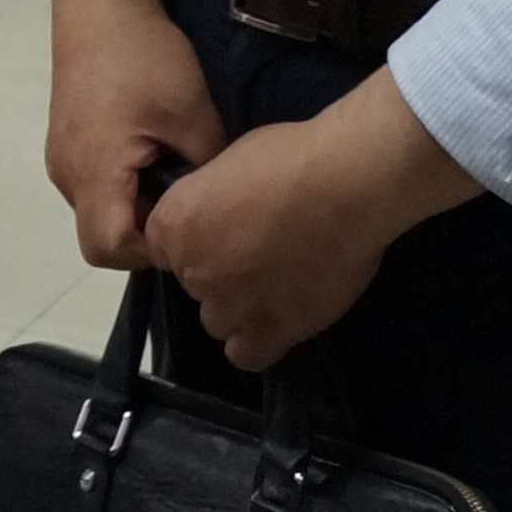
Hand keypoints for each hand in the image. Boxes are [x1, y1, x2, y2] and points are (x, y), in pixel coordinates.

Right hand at [44, 0, 219, 271]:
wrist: (101, 5)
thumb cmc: (148, 59)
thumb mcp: (195, 115)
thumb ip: (207, 172)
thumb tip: (221, 209)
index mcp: (93, 170)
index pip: (108, 248)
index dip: (150, 252)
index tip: (187, 226)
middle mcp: (66, 173)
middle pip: (101, 236)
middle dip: (145, 233)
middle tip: (188, 204)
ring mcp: (61, 158)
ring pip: (98, 211)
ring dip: (134, 206)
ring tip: (175, 173)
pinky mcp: (65, 142)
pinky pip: (93, 185)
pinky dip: (123, 186)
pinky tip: (153, 153)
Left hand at [139, 93, 478, 370]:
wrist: (345, 183)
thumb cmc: (290, 156)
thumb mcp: (225, 164)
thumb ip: (208, 201)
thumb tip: (216, 214)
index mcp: (173, 225)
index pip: (166, 250)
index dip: (197, 241)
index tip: (225, 231)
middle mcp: (193, 270)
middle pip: (194, 285)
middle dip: (219, 272)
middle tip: (260, 252)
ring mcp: (232, 304)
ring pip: (218, 321)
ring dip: (239, 307)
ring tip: (276, 284)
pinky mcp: (274, 329)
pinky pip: (247, 355)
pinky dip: (258, 342)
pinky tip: (278, 319)